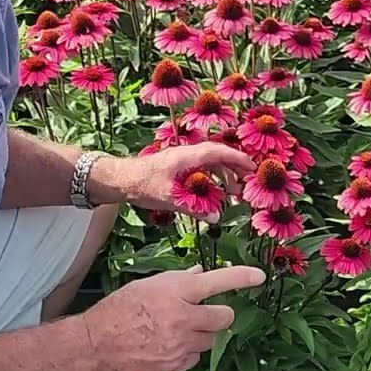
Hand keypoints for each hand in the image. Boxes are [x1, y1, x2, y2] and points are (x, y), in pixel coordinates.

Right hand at [81, 265, 264, 370]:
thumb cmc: (119, 310)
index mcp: (177, 292)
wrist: (97, 345)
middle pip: (225, 317)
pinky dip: (187, 352)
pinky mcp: (176, 365)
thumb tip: (201, 273)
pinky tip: (167, 346)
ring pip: (211, 340)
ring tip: (176, 331)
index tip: (259, 277)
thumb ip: (179, 280)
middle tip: (200, 314)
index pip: (218, 281)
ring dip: (201, 335)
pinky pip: (195, 357)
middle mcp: (184, 318)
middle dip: (217, 315)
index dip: (242, 278)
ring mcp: (181, 344)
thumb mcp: (149, 285)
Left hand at [94, 143, 254, 220]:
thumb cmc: (141, 184)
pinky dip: (210, 179)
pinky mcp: (175, 167)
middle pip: (217, 156)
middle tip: (247, 182)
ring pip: (209, 163)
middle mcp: (186, 154)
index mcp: (187, 156)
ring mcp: (180, 159)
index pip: (220, 152)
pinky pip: (199, 169)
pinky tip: (211, 193)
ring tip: (232, 192)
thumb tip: (215, 218)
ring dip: (222, 175)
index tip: (253, 168)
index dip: (238, 159)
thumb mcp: (169, 198)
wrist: (118, 179)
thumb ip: (193, 208)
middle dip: (234, 168)